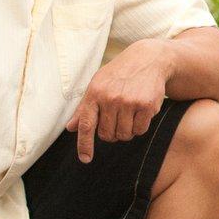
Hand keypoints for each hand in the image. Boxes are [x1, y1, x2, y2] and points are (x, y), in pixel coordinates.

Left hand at [66, 38, 170, 162]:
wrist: (148, 59)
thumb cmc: (119, 74)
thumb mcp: (98, 85)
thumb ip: (84, 108)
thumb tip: (70, 128)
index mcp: (95, 93)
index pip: (86, 125)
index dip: (84, 144)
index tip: (85, 159)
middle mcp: (110, 98)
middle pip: (107, 134)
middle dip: (111, 133)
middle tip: (116, 120)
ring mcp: (129, 102)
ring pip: (124, 135)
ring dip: (126, 131)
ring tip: (129, 115)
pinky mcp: (146, 105)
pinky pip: (140, 130)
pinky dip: (140, 127)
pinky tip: (140, 113)